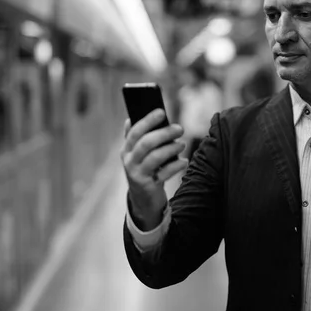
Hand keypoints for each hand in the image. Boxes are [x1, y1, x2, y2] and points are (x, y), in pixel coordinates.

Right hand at [121, 109, 187, 229]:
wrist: (143, 199)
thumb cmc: (145, 170)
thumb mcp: (137, 154)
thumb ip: (136, 138)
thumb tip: (131, 118)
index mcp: (126, 149)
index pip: (135, 131)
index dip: (148, 120)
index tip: (161, 112)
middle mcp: (129, 161)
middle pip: (146, 143)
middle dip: (164, 133)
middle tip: (179, 128)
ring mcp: (137, 174)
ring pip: (155, 157)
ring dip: (171, 148)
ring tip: (182, 145)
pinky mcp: (148, 186)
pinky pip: (164, 173)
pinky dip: (176, 166)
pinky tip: (184, 162)